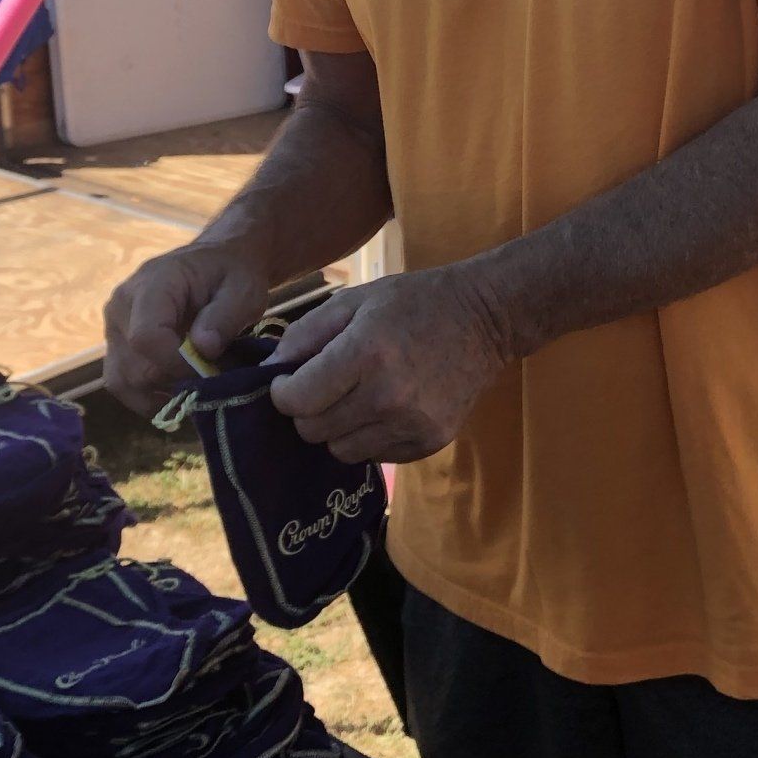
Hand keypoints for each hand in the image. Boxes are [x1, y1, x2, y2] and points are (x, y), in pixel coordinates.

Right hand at [103, 238, 269, 416]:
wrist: (216, 262)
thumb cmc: (231, 273)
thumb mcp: (243, 289)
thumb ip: (225, 316)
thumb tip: (203, 348)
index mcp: (150, 285)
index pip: (145, 337)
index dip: (176, 364)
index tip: (210, 371)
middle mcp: (120, 307)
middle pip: (134, 367)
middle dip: (176, 382)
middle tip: (212, 377)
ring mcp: (114, 329)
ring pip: (123, 382)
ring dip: (161, 394)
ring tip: (195, 385)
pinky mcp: (116, 347)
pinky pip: (123, 385)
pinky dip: (150, 397)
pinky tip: (179, 390)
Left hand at [264, 266, 510, 462]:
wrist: (486, 319)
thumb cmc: (414, 302)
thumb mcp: (356, 301)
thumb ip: (306, 332)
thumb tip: (272, 370)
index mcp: (366, 353)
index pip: (298, 400)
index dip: (283, 392)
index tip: (289, 381)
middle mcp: (388, 396)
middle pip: (314, 430)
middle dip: (307, 411)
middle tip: (322, 388)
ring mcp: (412, 424)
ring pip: (341, 450)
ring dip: (336, 428)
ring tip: (354, 398)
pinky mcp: (430, 442)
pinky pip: (375, 456)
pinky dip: (368, 437)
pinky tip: (383, 409)